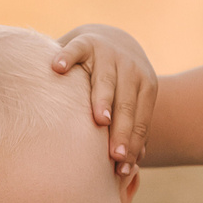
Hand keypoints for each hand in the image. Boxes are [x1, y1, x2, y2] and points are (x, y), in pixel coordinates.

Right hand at [53, 23, 157, 176]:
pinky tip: (57, 69)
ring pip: (105, 79)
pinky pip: (75, 49)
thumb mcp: (131, 96)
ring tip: (100, 120)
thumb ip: (132, 124)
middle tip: (115, 155)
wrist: (109, 36)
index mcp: (146, 85)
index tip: (124, 166)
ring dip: (103, 99)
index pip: (140, 119)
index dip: (133, 143)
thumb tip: (136, 161)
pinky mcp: (84, 40)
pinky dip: (66, 57)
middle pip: (127, 104)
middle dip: (122, 130)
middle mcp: (130, 67)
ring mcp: (107, 53)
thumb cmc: (119, 79)